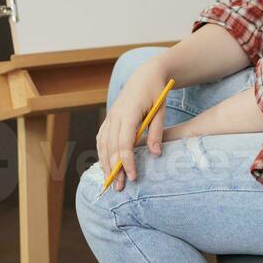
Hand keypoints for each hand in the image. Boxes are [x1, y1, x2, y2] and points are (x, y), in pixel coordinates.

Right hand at [97, 61, 169, 190]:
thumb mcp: (161, 110)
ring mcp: (110, 115)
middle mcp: (115, 114)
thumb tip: (155, 154)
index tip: (133, 177)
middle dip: (114, 168)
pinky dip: (102, 151)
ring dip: (105, 162)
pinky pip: (101, 137)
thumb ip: (157, 132)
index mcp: (129, 112)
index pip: (124, 142)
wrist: (145, 74)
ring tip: (110, 181)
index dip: (126, 162)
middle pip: (111, 146)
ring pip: (103, 143)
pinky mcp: (109, 117)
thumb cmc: (156, 92)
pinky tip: (105, 163)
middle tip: (120, 187)